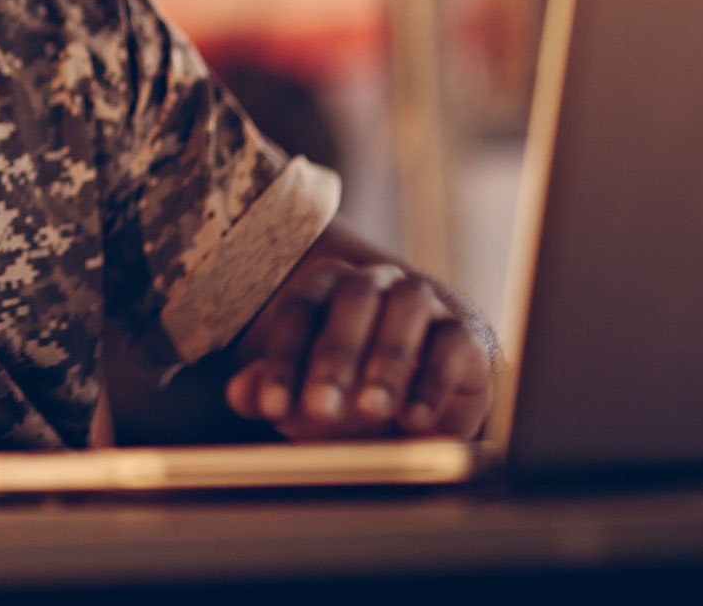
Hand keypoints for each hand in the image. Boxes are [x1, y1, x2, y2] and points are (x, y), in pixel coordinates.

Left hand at [224, 260, 493, 439]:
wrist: (419, 401)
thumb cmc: (349, 391)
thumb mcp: (304, 396)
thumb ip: (272, 392)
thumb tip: (239, 395)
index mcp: (325, 288)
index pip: (298, 311)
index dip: (282, 359)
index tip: (270, 407)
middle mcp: (373, 283)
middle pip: (352, 301)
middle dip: (334, 356)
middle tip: (322, 408)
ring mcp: (421, 301)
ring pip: (406, 309)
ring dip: (387, 360)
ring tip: (372, 410)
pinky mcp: (462, 332)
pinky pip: (451, 344)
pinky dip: (432, 382)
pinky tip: (414, 419)